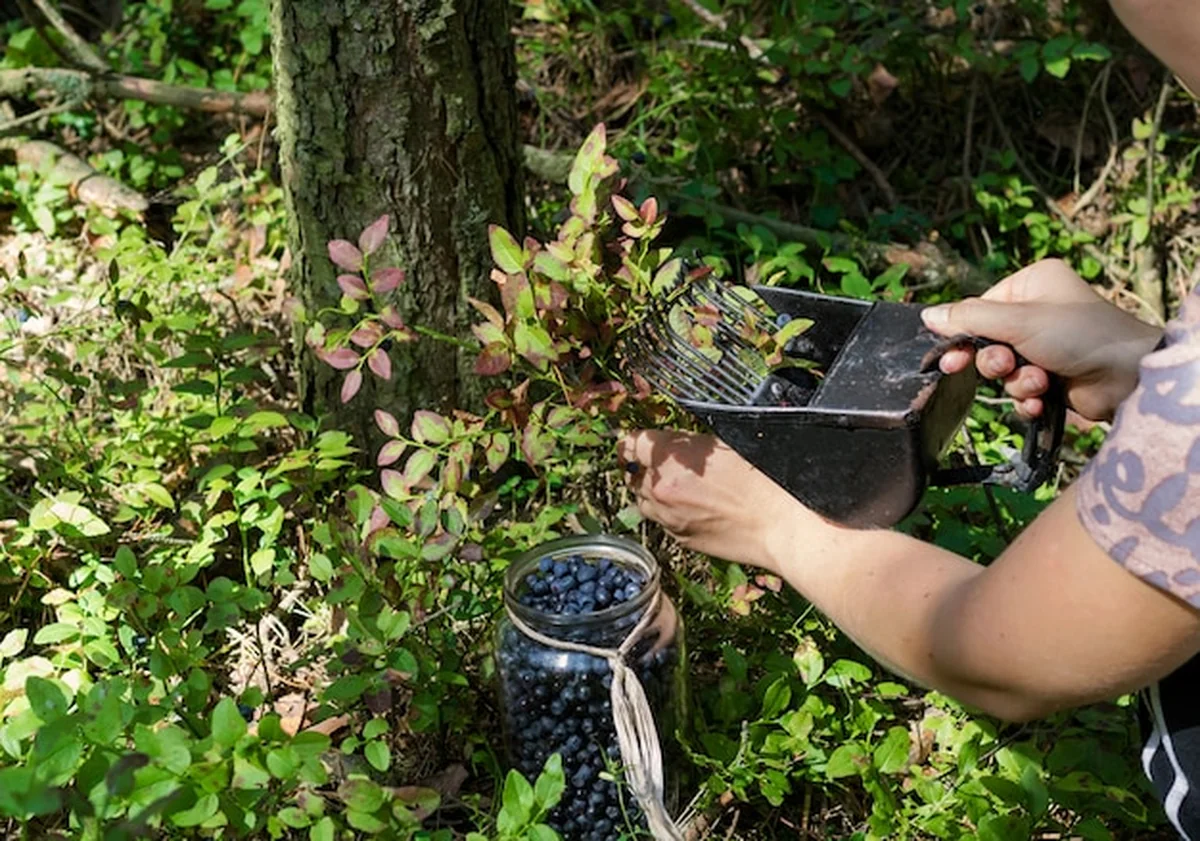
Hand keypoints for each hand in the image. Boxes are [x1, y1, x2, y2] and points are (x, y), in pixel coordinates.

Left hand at [616, 430, 809, 573]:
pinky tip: (690, 507)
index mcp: (672, 457)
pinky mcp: (677, 538)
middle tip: (656, 462)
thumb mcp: (725, 444)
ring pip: (641, 499)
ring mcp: (667, 516)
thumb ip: (690, 443)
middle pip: (631, 473)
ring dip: (650, 490)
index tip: (637, 442)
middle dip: (641, 466)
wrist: (778, 524)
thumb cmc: (761, 478)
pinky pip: (660, 520)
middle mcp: (661, 487)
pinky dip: (666, 512)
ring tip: (673, 486)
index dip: (633, 441)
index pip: (632, 444)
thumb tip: (674, 442)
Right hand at [921, 259, 1161, 421]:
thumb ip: (968, 318)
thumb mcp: (1017, 320)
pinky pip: (1021, 389)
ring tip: (1038, 381)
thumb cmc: (1079, 335)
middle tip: (1001, 367)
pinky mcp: (1054, 376)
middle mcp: (1038, 311)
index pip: (979, 309)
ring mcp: (1046, 346)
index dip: (965, 335)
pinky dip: (1028, 397)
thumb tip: (927, 316)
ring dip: (1015, 381)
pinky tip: (1042, 400)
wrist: (1128, 376)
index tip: (953, 357)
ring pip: (1003, 370)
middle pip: (987, 341)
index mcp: (1031, 284)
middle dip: (995, 361)